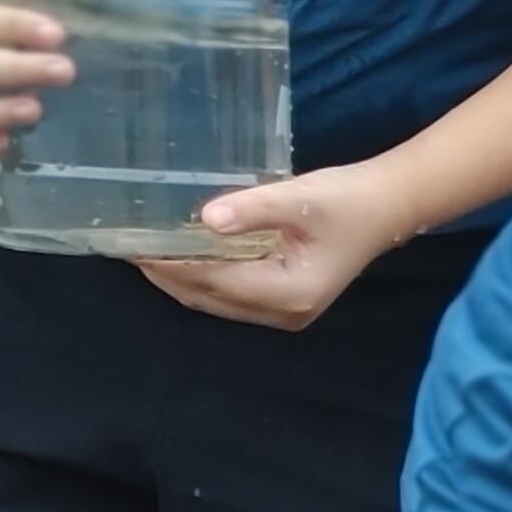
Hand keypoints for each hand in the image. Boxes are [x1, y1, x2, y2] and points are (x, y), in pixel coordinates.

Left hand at [136, 157, 412, 327]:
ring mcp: (285, 313)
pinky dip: (201, 278)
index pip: (214, 281)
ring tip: (145, 250)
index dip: (170, 263)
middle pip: (208, 299)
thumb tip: (204, 218)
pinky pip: (229, 296)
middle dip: (166, 274)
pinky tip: (182, 256)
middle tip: (125, 246)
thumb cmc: (347, 200)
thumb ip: (252, 208)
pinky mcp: (285, 303)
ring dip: (180, 278)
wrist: (387, 207)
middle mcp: (284, 313)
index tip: (131, 242)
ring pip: (215, 301)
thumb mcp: (300, 198)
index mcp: (289, 293)